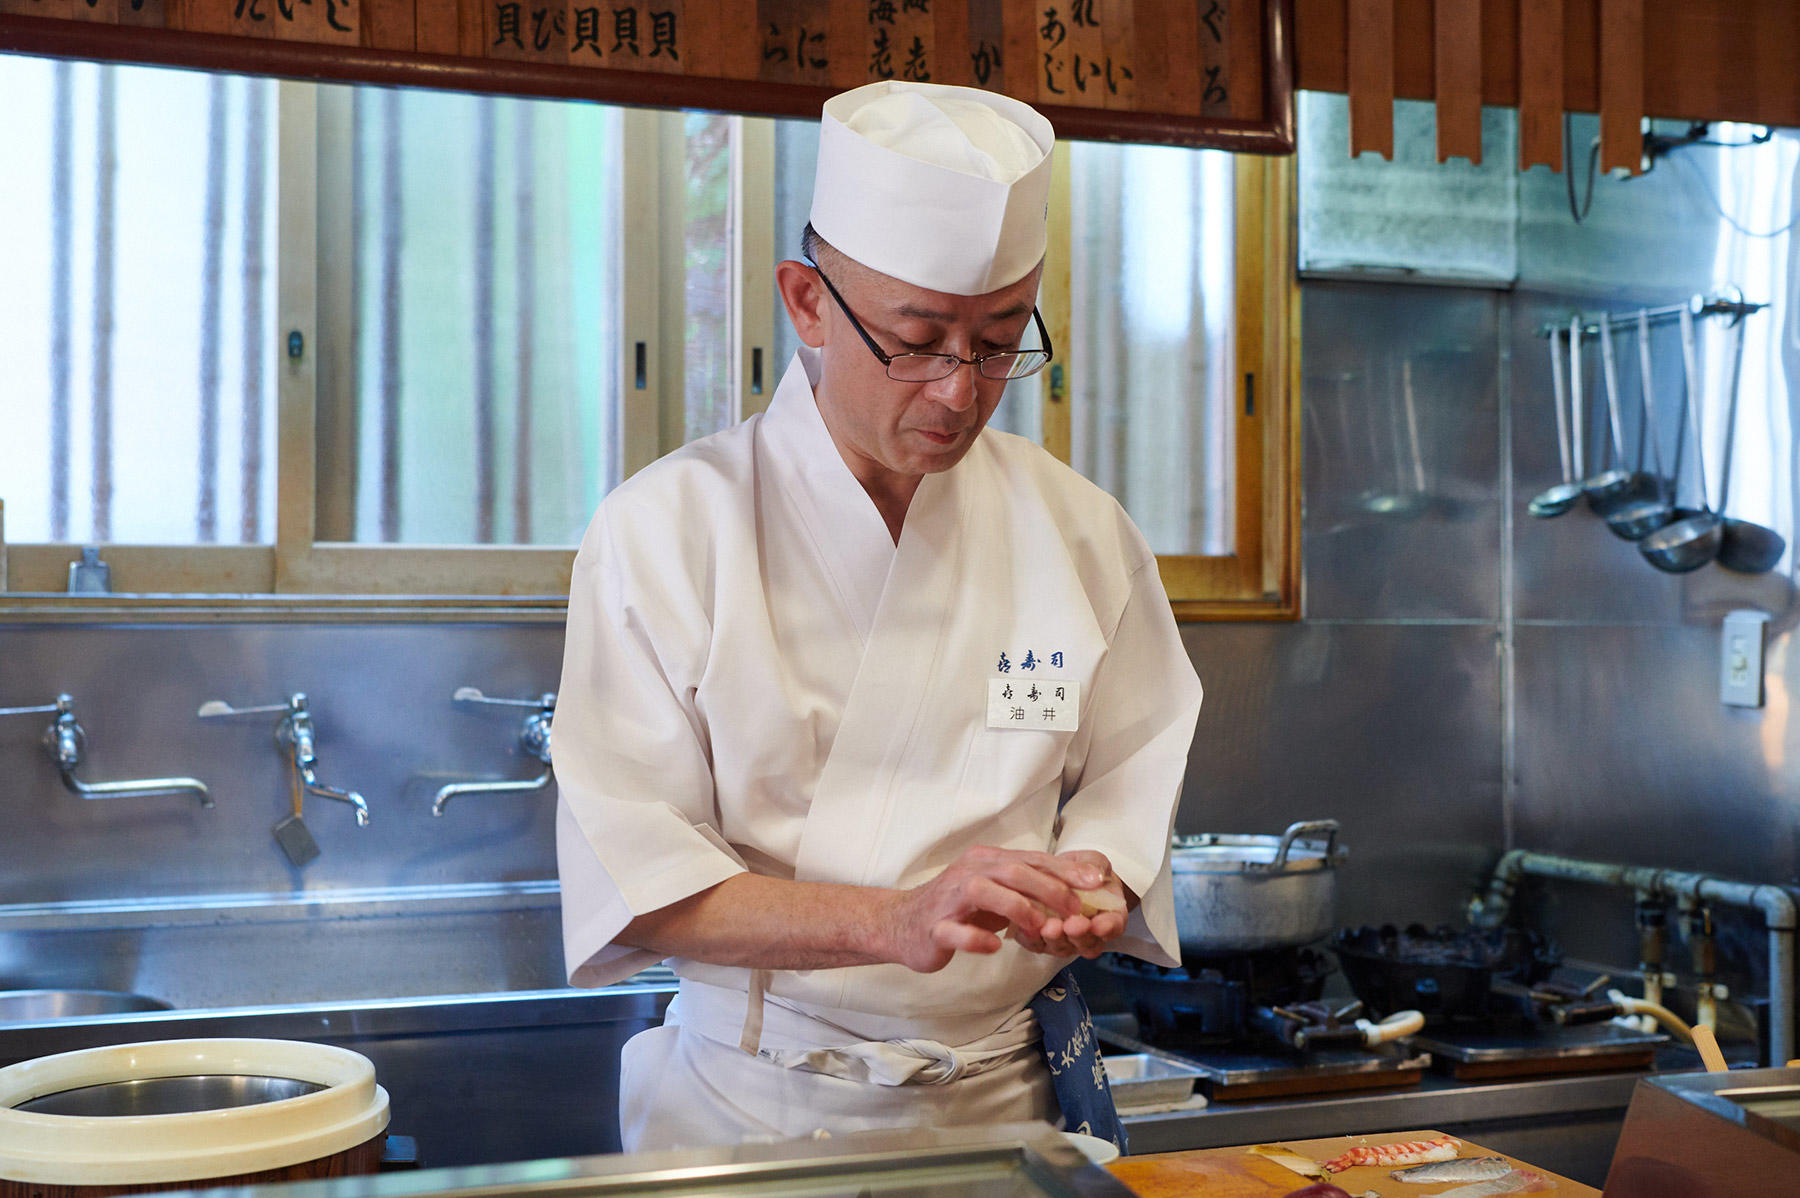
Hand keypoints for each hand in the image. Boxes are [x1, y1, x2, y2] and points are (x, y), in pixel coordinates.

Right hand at [885, 845, 1103, 972]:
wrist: (903, 924)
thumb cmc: (957, 907)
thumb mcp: (995, 890)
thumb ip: (1027, 888)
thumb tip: (1076, 890)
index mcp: (986, 860)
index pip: (1031, 859)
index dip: (1065, 870)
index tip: (1096, 884)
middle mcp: (968, 872)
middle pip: (1013, 871)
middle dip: (1049, 889)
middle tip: (1075, 910)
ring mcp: (949, 899)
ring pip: (984, 891)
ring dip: (1018, 909)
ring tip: (1040, 929)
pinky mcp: (935, 926)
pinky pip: (956, 930)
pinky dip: (978, 938)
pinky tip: (995, 946)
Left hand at [1008, 850, 1130, 959]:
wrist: (1059, 875)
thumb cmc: (1082, 870)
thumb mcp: (1092, 861)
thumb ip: (1095, 868)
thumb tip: (1095, 877)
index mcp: (1109, 914)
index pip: (1114, 925)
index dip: (1107, 927)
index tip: (1098, 924)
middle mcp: (1090, 933)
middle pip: (1088, 943)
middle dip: (1079, 936)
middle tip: (1071, 925)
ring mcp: (1067, 940)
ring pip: (1063, 947)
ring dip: (1056, 939)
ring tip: (1049, 927)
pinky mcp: (1043, 940)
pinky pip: (1038, 944)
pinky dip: (1033, 939)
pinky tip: (1027, 928)